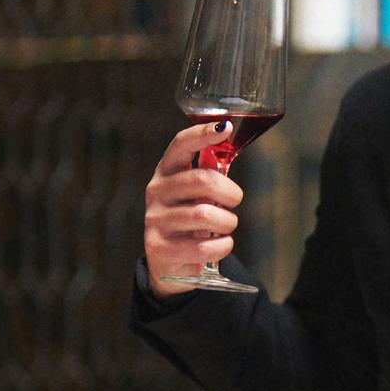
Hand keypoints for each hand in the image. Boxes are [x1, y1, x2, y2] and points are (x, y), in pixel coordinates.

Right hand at [143, 120, 243, 294]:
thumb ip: (210, 172)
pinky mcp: (159, 248)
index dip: (203, 134)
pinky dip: (222, 246)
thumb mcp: (197, 194)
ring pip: (204, 215)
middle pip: (202, 180)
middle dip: (229, 192)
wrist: (170, 262)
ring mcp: (155, 220)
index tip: (225, 128)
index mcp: (166, 171)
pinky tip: (221, 244)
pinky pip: (203, 246)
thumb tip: (227, 143)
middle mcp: (156, 191)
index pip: (181, 144)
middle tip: (234, 201)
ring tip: (226, 226)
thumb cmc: (191, 220)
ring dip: (227, 222)